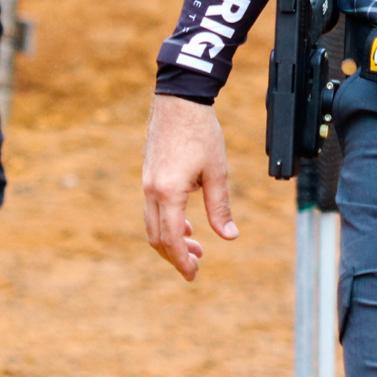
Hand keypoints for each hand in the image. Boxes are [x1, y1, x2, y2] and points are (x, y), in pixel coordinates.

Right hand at [142, 93, 238, 280]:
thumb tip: (230, 236)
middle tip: (196, 268)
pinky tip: (186, 225)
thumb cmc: (201, 133)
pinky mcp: (149, 176)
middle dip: (175, 256)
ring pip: (153, 224)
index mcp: (168, 193)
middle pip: (157, 237)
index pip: (171, 239)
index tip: (193, 275)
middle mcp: (151, 191)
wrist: (179, 101)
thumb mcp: (217, 172)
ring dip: (172, 240)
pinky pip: (153, 209)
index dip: (182, 260)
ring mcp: (147, 183)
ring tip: (197, 247)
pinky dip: (167, 223)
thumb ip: (220, 206)